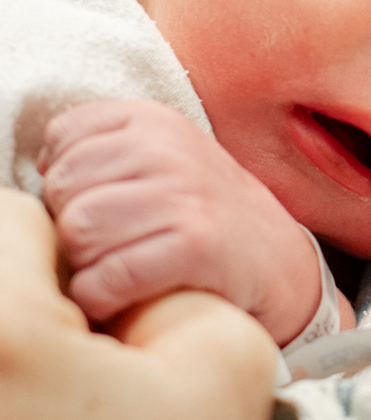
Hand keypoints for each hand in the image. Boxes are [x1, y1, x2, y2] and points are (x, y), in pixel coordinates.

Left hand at [0, 187, 275, 419]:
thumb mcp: (226, 358)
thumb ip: (175, 271)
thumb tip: (119, 269)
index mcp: (0, 331)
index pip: (15, 214)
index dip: (76, 251)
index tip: (110, 314)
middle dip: (39, 300)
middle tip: (93, 367)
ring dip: (21, 355)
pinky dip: (12, 403)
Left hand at [38, 100, 321, 346]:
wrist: (278, 260)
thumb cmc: (203, 214)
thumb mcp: (161, 161)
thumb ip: (103, 152)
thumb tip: (44, 169)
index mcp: (153, 121)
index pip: (63, 140)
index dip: (67, 184)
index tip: (99, 206)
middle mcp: (169, 148)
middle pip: (64, 189)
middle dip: (72, 228)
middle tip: (109, 248)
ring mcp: (185, 194)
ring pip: (80, 230)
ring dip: (86, 265)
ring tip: (114, 271)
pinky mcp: (198, 245)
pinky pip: (110, 275)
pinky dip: (101, 297)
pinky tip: (119, 298)